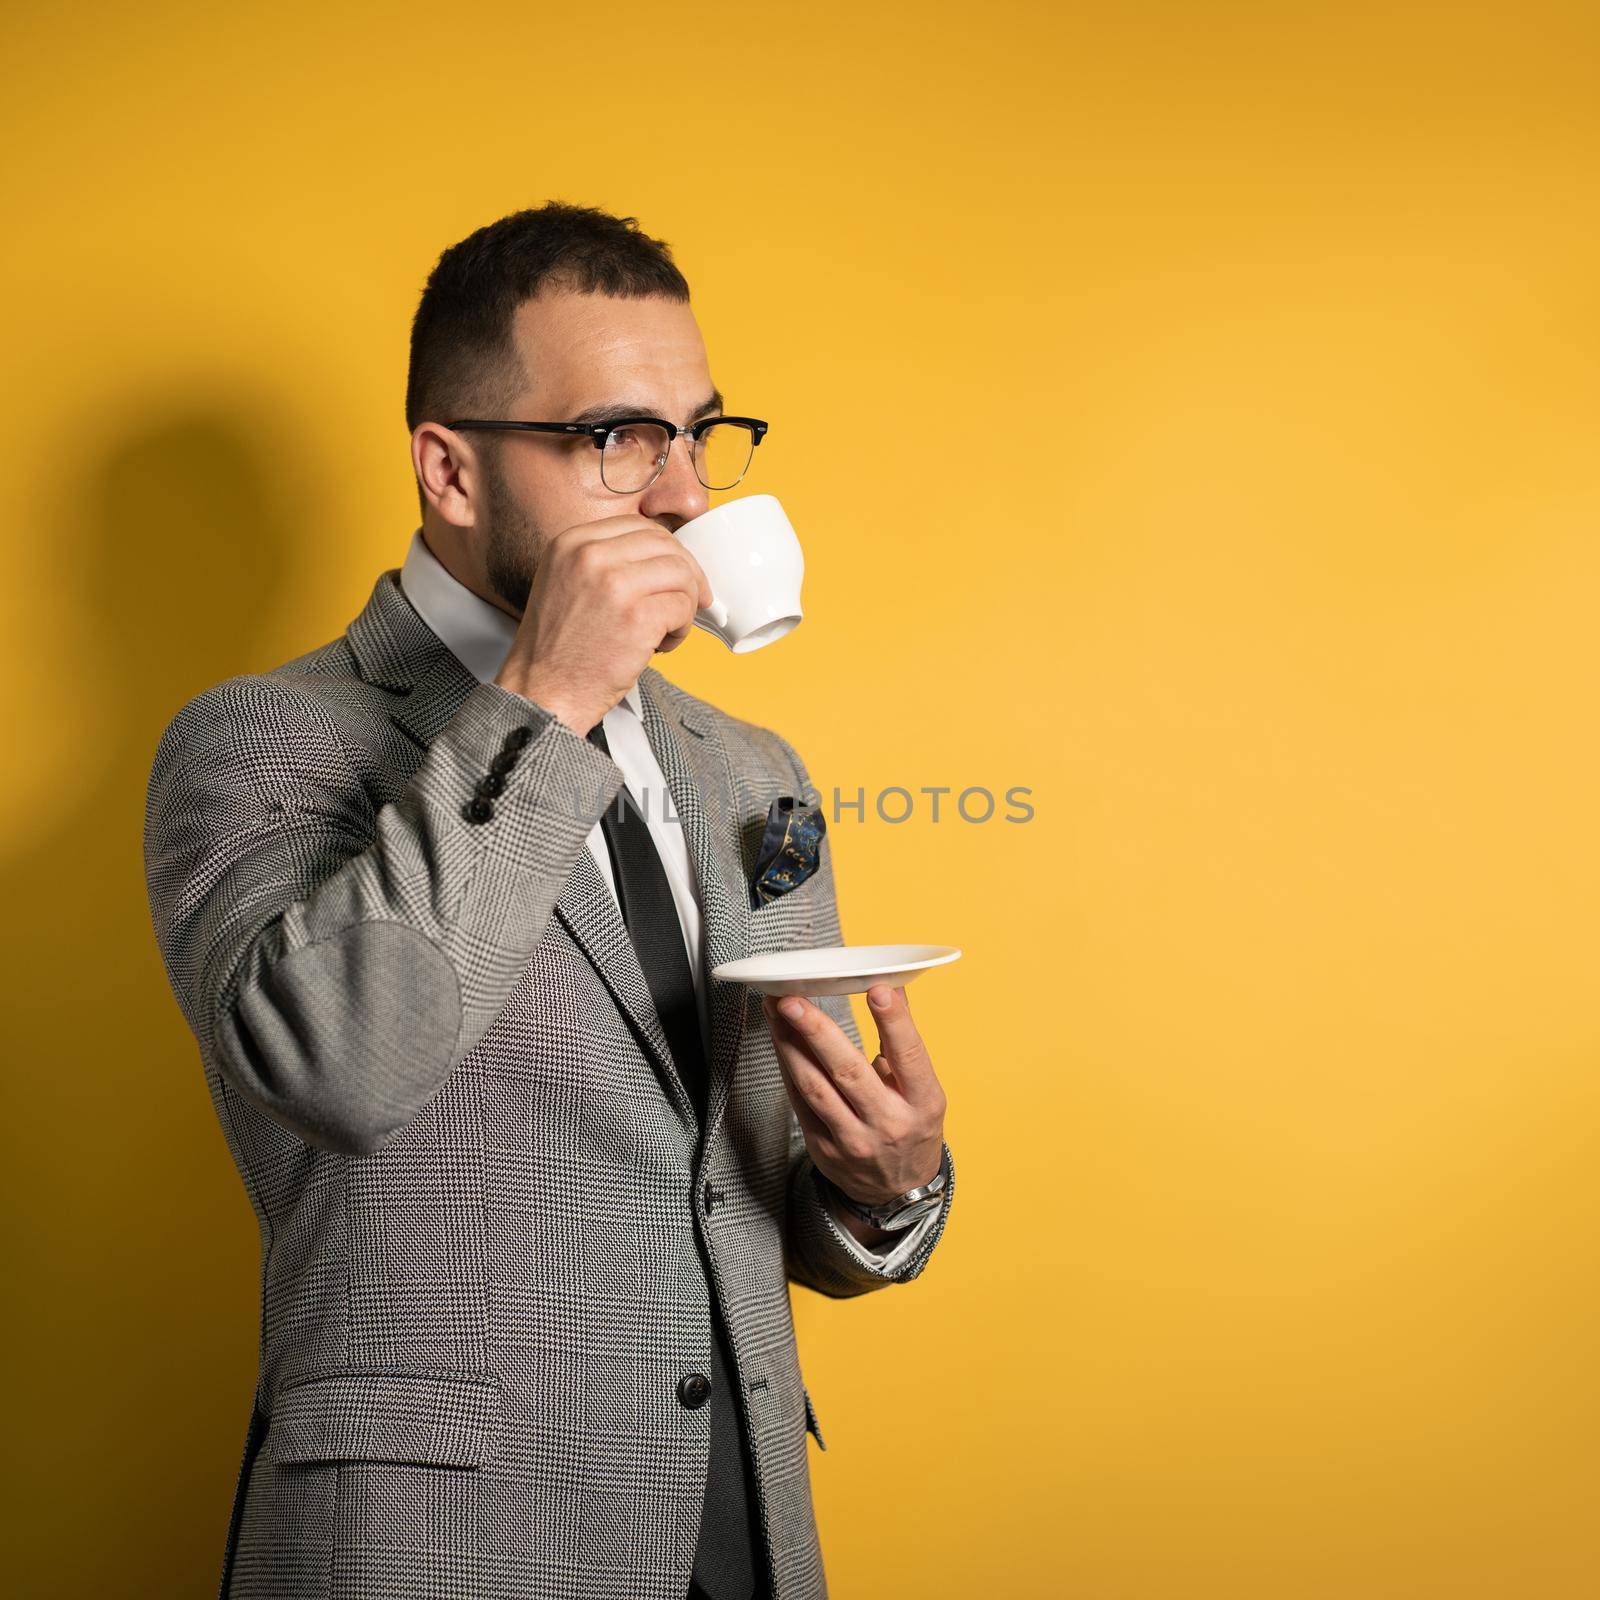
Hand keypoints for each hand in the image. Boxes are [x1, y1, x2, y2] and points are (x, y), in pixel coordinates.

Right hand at [494, 514, 712, 734]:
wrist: (541, 692)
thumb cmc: (558, 648)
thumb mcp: (566, 582)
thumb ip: (606, 561)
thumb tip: (663, 558)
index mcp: (572, 542)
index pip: (641, 526)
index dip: (667, 551)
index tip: (675, 574)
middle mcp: (591, 555)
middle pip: (666, 546)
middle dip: (686, 575)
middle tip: (686, 604)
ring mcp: (614, 584)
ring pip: (681, 574)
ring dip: (685, 604)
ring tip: (667, 630)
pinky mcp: (637, 617)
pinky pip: (683, 608)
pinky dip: (682, 630)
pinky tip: (661, 646)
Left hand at [761, 983, 947, 1212]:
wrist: (898, 1192)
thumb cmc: (911, 1125)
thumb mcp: (922, 1088)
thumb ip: (904, 1040)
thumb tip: (893, 987)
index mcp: (922, 1102)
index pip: (909, 1055)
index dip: (894, 1022)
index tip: (877, 989)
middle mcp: (888, 1122)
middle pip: (848, 1071)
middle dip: (816, 1031)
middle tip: (793, 999)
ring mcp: (853, 1139)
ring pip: (814, 1086)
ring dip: (790, 1044)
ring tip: (775, 1010)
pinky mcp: (823, 1147)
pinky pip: (800, 1101)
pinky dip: (788, 1067)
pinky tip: (779, 1039)